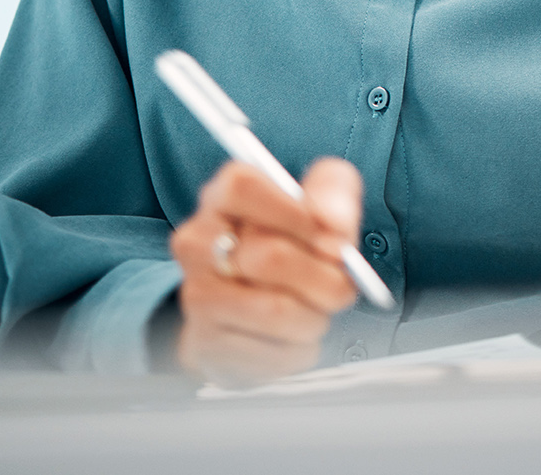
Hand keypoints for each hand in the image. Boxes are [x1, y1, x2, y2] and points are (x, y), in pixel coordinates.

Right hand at [168, 157, 362, 384]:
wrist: (254, 307)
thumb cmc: (291, 244)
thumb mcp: (319, 202)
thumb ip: (333, 194)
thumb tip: (334, 228)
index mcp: (222, 197)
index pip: (242, 188)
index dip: (294, 213)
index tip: (330, 237)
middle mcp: (197, 243)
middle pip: (270, 256)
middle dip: (325, 279)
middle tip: (343, 288)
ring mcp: (197, 295)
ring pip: (276, 310)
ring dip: (315, 318)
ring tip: (317, 313)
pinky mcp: (207, 344)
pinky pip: (272, 353)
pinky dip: (301, 351)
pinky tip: (295, 338)